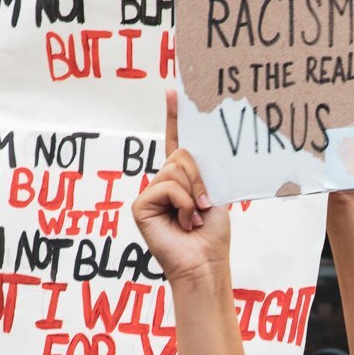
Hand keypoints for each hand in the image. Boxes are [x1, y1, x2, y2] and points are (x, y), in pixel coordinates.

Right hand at [133, 90, 229, 288]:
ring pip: (174, 169)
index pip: (176, 143)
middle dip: (198, 177)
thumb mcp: (213, 194)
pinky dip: (182, 203)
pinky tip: (185, 222)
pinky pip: (166, 186)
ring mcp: (150, 194)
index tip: (174, 91)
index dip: (175, 117)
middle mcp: (163, 183)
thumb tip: (193, 150)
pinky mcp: (140, 205)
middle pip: (180, 155)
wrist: (205, 263)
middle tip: (205, 203)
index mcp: (182, 179)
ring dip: (192, 193)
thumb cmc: (212, 235)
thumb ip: (202, 170)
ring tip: (196, 217)